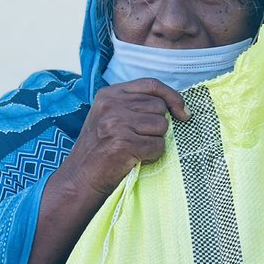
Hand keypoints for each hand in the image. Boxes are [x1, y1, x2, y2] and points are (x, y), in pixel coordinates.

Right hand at [65, 78, 188, 197]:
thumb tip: (177, 106)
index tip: (182, 112)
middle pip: (159, 108)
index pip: (152, 84)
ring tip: (135, 150)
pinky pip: (157, 147)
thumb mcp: (110, 118)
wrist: (80, 179)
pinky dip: (152, 156)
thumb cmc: (100, 150)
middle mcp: (111, 105)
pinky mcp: (122, 143)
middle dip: (157, 127)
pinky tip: (135, 160)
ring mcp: (116, 123)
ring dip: (154, 142)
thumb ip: (135, 106)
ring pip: (161, 127)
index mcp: (109, 94)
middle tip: (139, 140)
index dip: (172, 96)